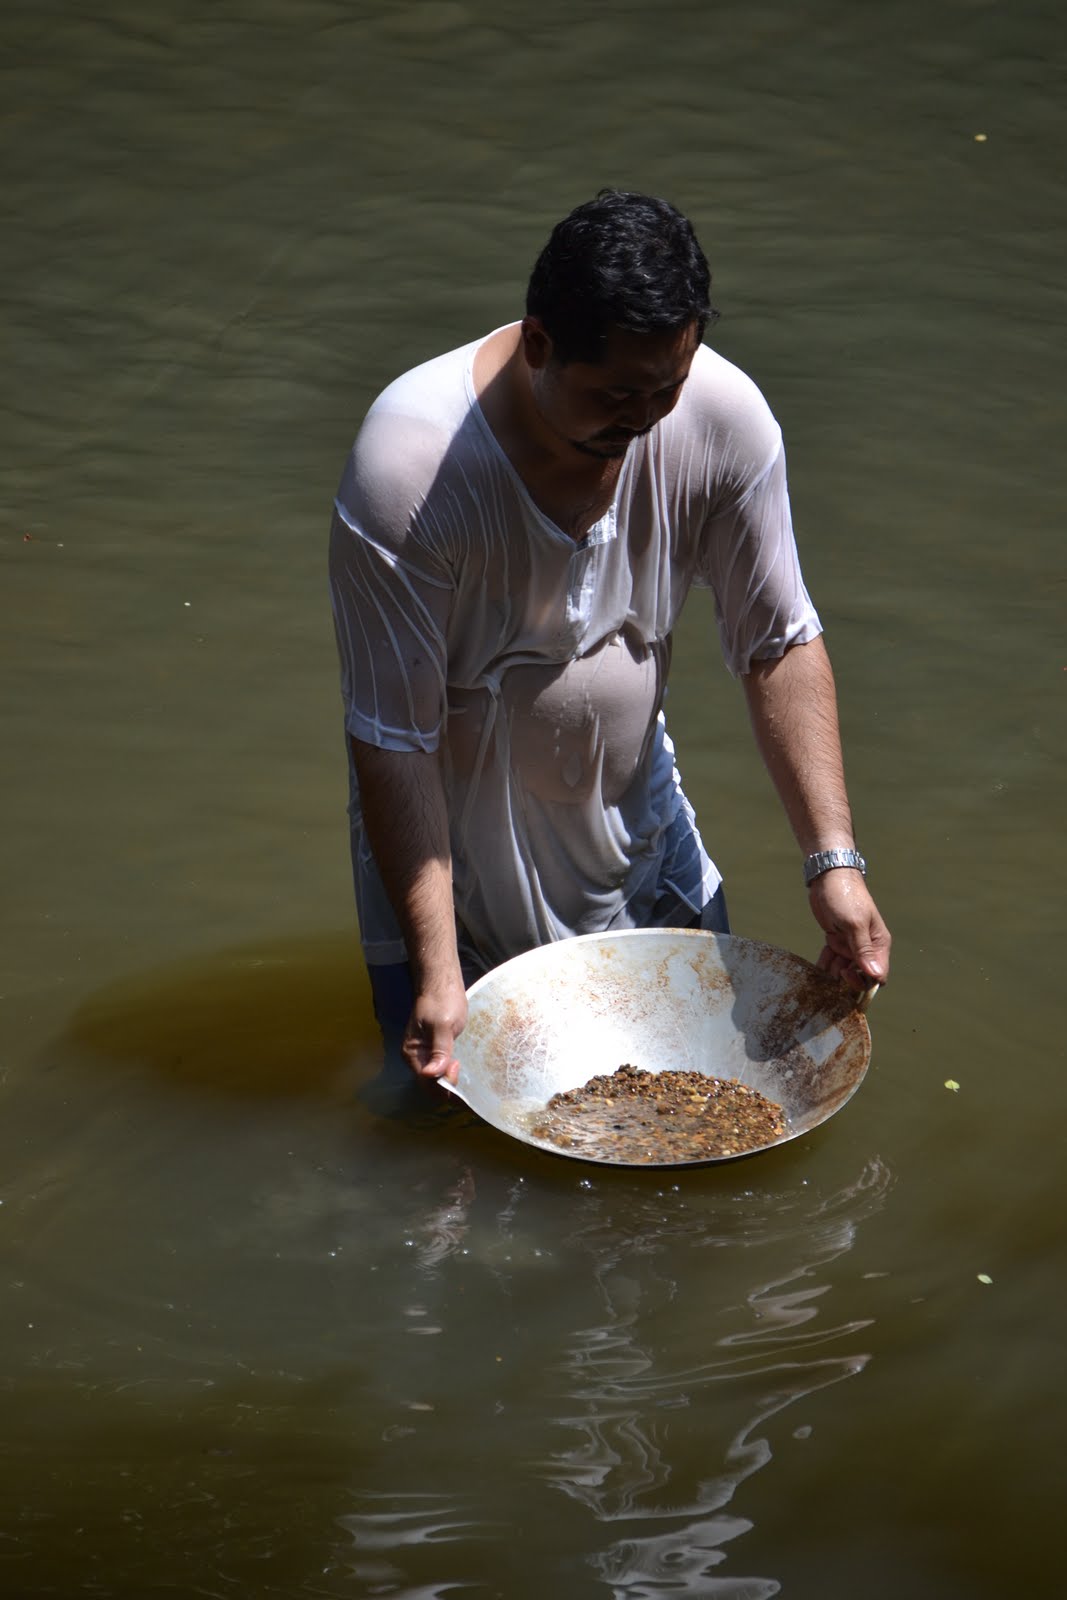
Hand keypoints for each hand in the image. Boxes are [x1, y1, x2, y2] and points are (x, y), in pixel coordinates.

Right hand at [402, 973, 467, 1083]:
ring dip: (449, 1077)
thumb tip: (431, 1075)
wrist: (443, 984)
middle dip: (446, 1081)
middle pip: (431, 1084)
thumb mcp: (442, 1025)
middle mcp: (416, 1058)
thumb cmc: (442, 1000)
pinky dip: (450, 1071)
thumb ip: (438, 1050)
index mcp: (412, 1053)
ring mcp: (425, 1055)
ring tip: (459, 1062)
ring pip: (437, 1079)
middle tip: (458, 1062)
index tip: (455, 1063)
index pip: (426, 1082)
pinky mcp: (435, 1051)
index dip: (442, 1080)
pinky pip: (441, 1069)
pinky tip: (459, 1065)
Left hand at [807, 869, 890, 990]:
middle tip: (832, 973)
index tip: (847, 975)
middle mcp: (867, 947)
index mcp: (878, 944)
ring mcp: (851, 944)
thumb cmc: (845, 897)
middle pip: (860, 975)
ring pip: (844, 969)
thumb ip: (863, 950)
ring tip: (822, 970)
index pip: (878, 975)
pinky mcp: (837, 940)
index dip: (864, 982)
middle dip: (846, 979)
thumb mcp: (854, 923)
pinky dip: (825, 964)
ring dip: (833, 973)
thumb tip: (875, 976)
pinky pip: (832, 959)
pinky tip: (816, 968)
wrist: (828, 877)